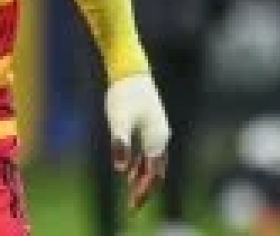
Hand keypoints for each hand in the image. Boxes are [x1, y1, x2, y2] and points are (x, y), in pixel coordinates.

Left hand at [106, 73, 170, 209]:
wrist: (130, 71)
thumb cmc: (124, 95)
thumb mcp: (118, 121)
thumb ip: (120, 144)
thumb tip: (121, 169)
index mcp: (156, 139)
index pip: (153, 174)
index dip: (144, 191)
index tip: (133, 205)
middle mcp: (161, 137)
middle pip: (157, 171)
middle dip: (146, 190)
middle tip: (133, 206)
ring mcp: (157, 131)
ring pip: (153, 162)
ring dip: (143, 179)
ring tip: (132, 193)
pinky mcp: (150, 125)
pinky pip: (149, 152)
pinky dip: (141, 165)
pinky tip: (130, 171)